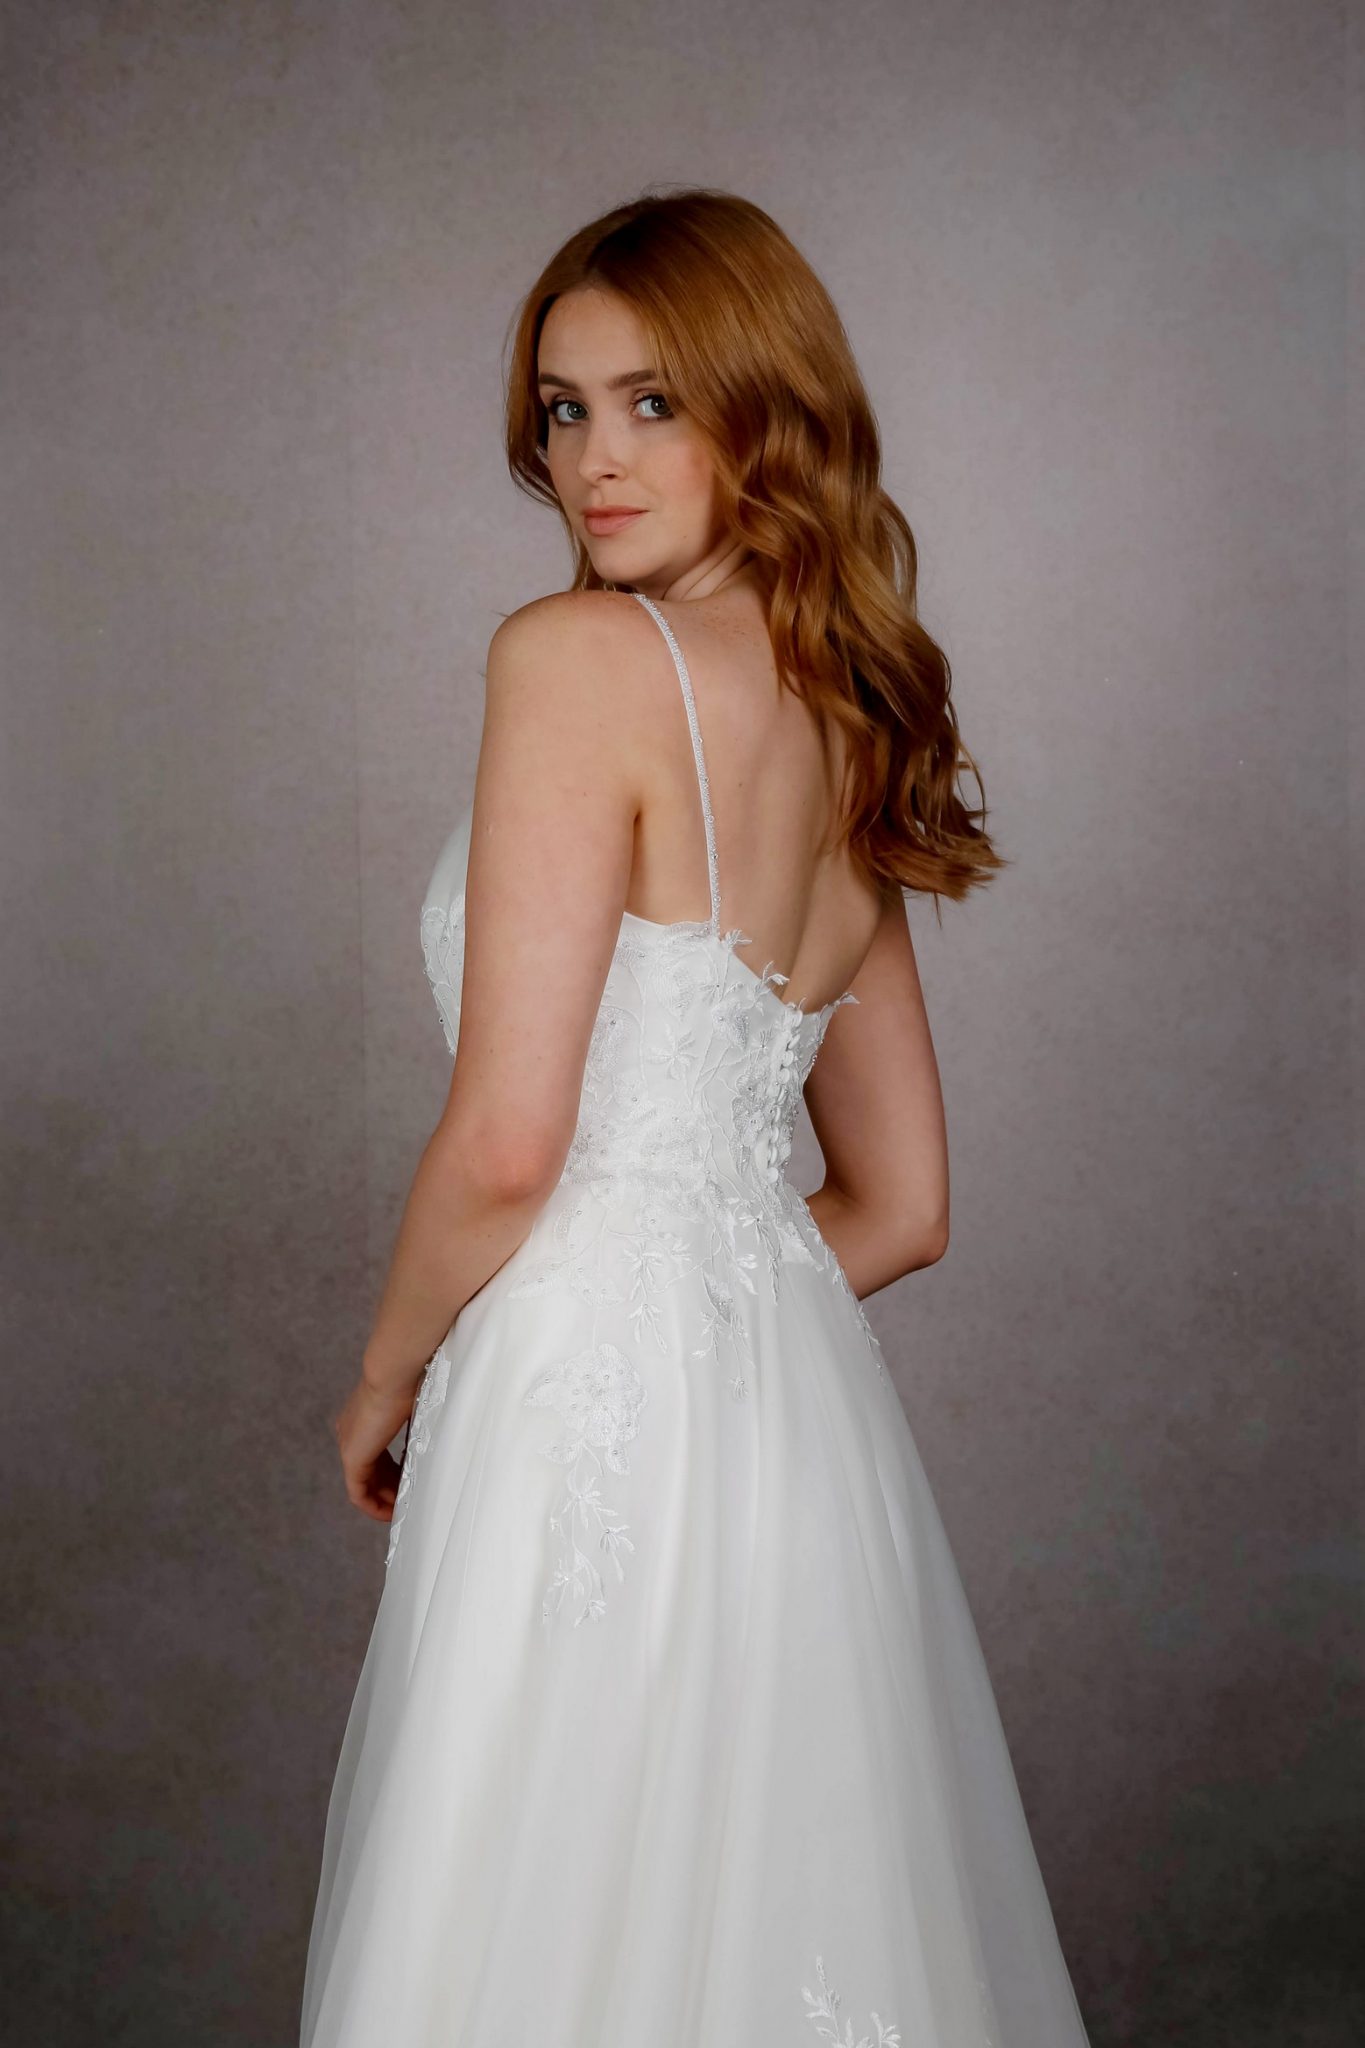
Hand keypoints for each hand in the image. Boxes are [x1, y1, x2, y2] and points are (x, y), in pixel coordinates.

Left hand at [332, 1375, 417, 1524]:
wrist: (393, 1371)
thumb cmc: (408, 1379)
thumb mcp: (414, 1406)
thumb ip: (417, 1425)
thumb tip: (434, 1439)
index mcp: (362, 1418)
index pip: (375, 1453)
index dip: (391, 1471)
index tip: (408, 1481)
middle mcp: (350, 1433)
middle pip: (369, 1471)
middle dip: (389, 1488)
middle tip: (407, 1500)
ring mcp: (349, 1446)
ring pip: (364, 1484)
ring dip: (382, 1499)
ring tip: (402, 1510)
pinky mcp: (352, 1458)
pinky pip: (359, 1493)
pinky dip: (373, 1506)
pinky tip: (390, 1513)